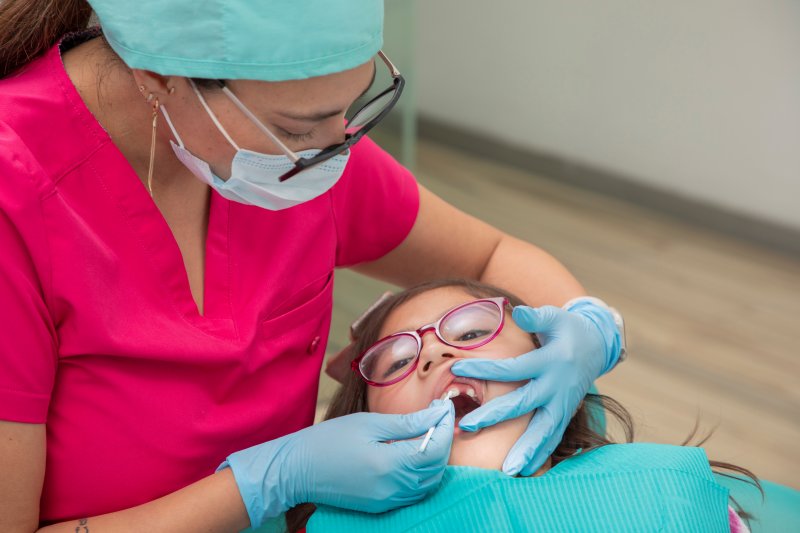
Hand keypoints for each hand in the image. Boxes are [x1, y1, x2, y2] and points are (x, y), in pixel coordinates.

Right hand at [220, 399, 454, 526]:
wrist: (298, 469)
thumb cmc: (329, 440)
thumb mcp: (369, 423)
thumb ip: (407, 422)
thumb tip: (437, 413)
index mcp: (390, 465)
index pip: (435, 449)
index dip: (445, 426)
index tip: (446, 407)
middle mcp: (392, 488)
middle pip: (436, 468)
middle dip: (443, 441)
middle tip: (439, 415)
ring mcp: (387, 500)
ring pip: (428, 482)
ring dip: (435, 458)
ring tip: (428, 431)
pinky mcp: (381, 505)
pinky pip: (413, 492)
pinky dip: (421, 473)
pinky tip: (413, 452)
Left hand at [451, 301, 619, 475]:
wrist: (596, 346)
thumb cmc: (567, 329)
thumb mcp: (555, 317)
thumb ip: (537, 317)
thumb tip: (520, 313)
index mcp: (550, 361)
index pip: (513, 368)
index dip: (485, 369)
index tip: (456, 369)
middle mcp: (556, 385)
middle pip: (523, 403)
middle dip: (495, 416)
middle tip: (469, 426)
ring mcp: (563, 403)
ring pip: (543, 430)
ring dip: (525, 450)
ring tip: (507, 470)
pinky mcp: (565, 414)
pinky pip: (552, 438)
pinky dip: (539, 455)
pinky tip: (523, 472)